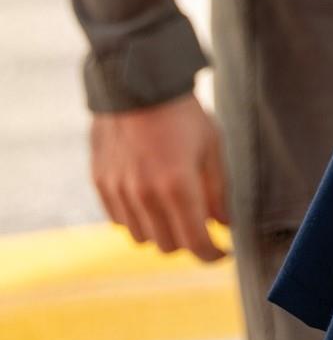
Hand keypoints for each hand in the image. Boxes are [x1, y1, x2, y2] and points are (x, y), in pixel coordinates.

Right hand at [90, 92, 229, 262]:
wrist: (137, 83)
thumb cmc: (182, 113)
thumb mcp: (212, 145)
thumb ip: (218, 190)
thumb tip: (224, 224)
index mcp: (178, 186)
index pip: (195, 243)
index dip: (212, 255)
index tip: (222, 253)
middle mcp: (145, 195)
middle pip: (168, 246)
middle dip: (189, 241)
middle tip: (201, 225)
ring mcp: (119, 191)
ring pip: (142, 238)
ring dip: (161, 232)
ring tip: (173, 208)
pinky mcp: (102, 184)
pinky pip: (120, 221)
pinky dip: (137, 219)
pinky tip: (149, 198)